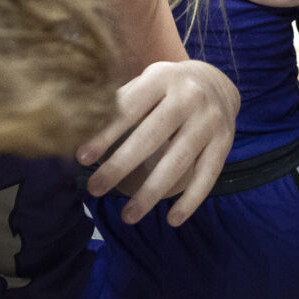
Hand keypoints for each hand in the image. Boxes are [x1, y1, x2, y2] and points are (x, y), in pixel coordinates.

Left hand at [79, 58, 238, 226]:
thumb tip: (73, 131)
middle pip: (152, 136)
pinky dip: (191, 200)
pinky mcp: (225, 141)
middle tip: (95, 189)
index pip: (129, 108)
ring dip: (152, 192)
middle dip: (121, 165)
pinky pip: (208, 175)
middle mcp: (190, 97)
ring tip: (128, 216)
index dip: (105, 134)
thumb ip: (120, 103)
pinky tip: (173, 220)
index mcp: (162, 78)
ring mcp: (211, 120)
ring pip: (179, 161)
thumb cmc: (165, 89)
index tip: (81, 158)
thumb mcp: (145, 83)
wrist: (216, 82)